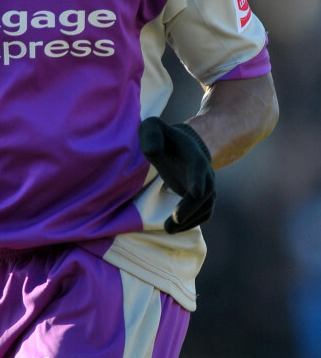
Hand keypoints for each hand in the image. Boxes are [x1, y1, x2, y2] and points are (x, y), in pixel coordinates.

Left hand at [138, 117, 215, 233]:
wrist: (181, 147)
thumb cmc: (163, 138)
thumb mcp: (153, 128)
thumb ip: (151, 135)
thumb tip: (153, 151)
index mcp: (194, 156)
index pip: (199, 168)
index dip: (197, 179)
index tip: (194, 191)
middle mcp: (205, 173)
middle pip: (206, 193)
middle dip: (191, 207)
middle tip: (175, 219)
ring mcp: (206, 187)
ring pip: (205, 207)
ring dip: (190, 219)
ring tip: (168, 228)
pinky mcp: (202, 200)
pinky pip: (202, 215)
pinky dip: (191, 224)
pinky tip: (173, 229)